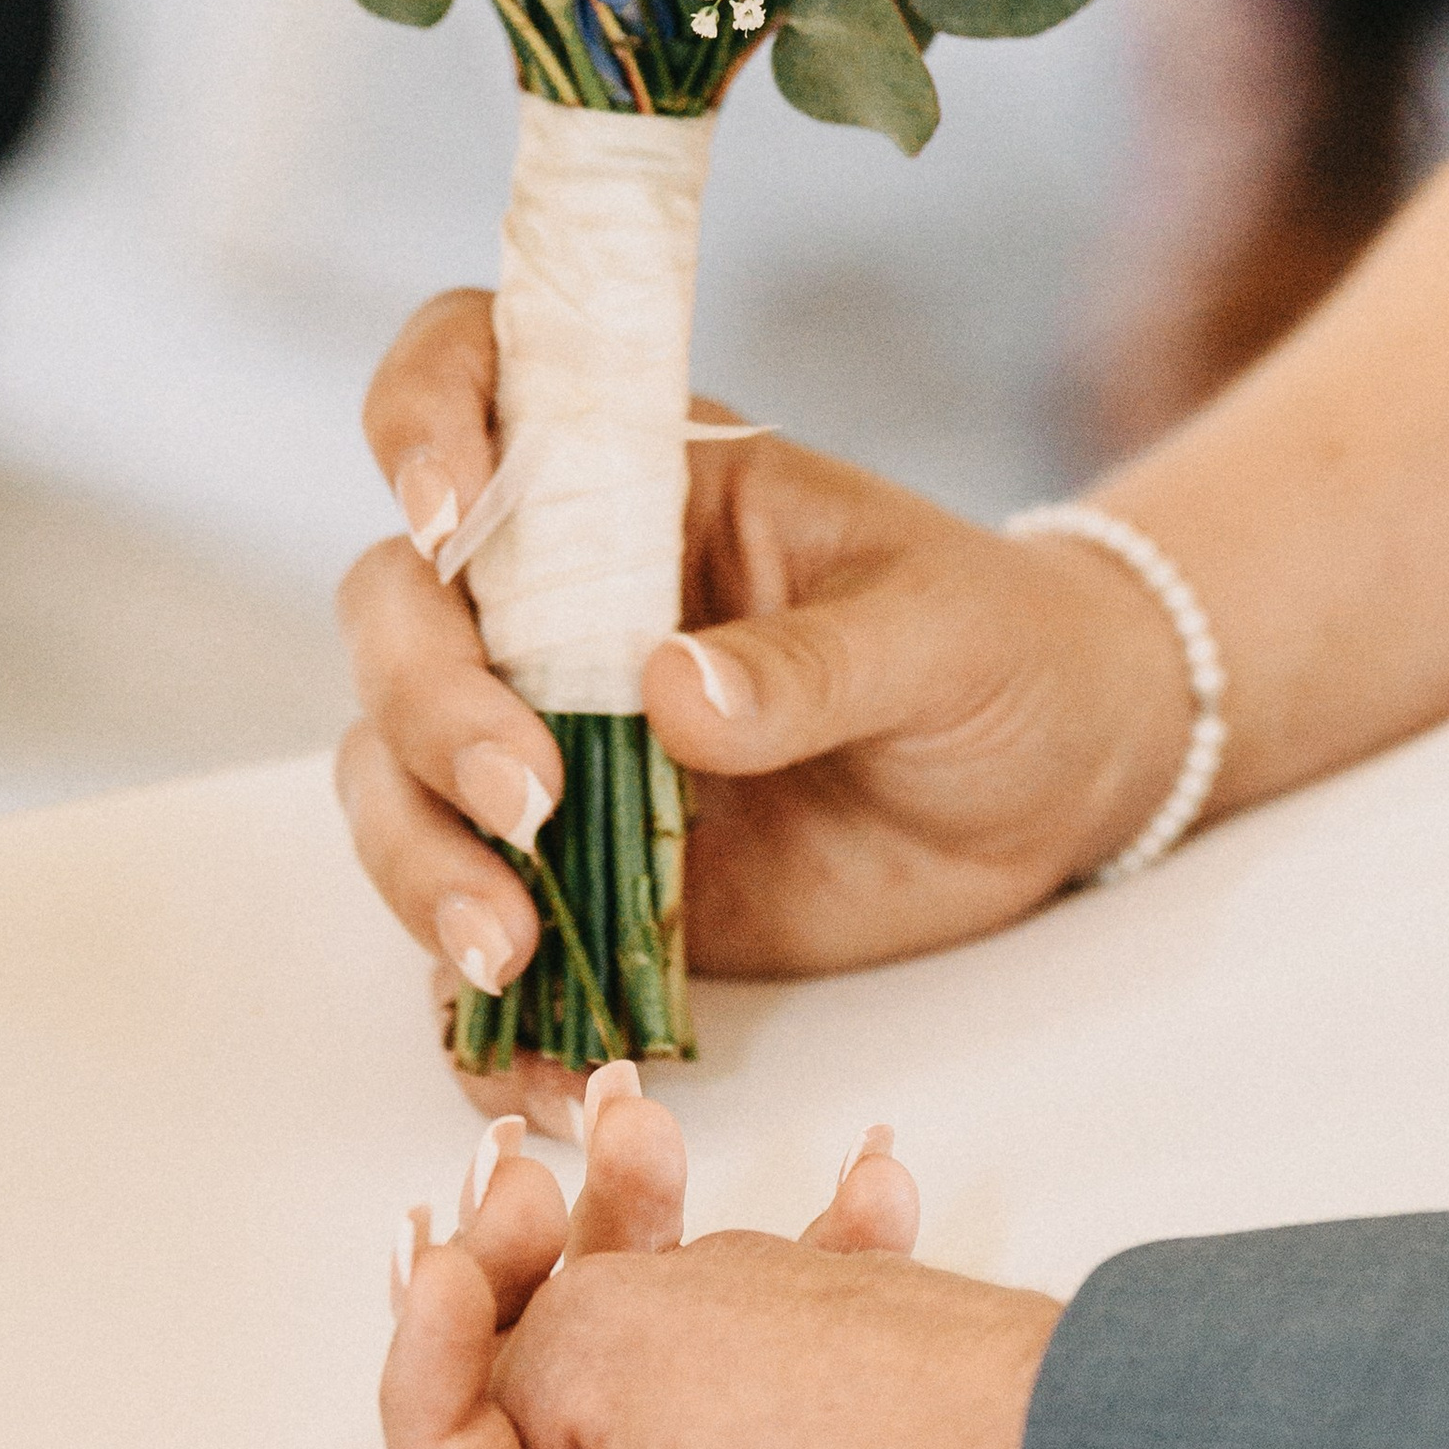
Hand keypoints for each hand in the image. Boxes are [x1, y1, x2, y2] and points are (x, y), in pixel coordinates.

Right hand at [335, 291, 1194, 1123]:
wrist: (1056, 785)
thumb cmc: (1001, 651)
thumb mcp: (942, 634)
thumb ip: (814, 661)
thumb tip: (672, 693)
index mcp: (639, 480)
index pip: (473, 378)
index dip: (421, 419)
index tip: (449, 513)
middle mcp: (557, 599)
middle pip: (397, 611)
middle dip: (428, 706)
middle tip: (524, 804)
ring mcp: (548, 736)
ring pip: (393, 772)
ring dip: (418, 859)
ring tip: (507, 954)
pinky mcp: (568, 873)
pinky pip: (468, 932)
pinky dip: (473, 1007)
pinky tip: (538, 1071)